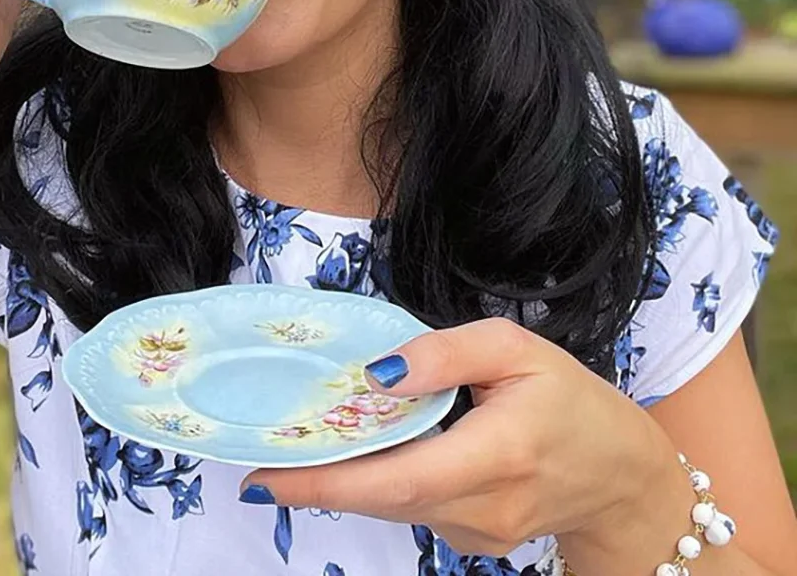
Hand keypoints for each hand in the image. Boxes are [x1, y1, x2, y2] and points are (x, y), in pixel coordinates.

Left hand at [239, 317, 679, 557]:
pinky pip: (414, 508)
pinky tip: (372, 449)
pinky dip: (383, 481)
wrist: (625, 478)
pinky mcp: (474, 540)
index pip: (398, 478)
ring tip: (310, 442)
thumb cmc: (572, 400)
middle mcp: (483, 507)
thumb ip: (444, 354)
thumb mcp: (515, 349)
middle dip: (319, 478)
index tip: (266, 479)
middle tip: (265, 452)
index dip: (328, 482)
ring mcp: (478, 534)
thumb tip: (376, 372)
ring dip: (349, 476)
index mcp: (496, 454)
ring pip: (394, 504)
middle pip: (383, 496)